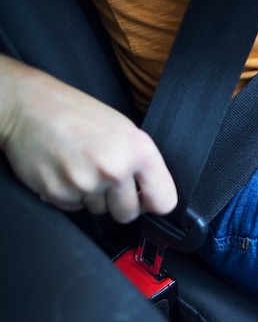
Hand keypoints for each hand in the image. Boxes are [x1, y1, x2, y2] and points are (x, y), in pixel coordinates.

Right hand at [0, 55, 177, 222]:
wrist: (29, 106)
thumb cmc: (78, 114)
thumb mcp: (125, 130)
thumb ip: (143, 163)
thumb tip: (152, 193)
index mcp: (140, 152)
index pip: (164, 202)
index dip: (153, 202)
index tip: (145, 198)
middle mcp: (115, 169)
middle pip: (128, 214)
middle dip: (118, 203)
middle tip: (106, 179)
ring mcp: (86, 184)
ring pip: (100, 211)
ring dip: (92, 196)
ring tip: (82, 166)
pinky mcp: (59, 193)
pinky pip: (74, 208)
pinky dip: (70, 195)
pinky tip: (65, 170)